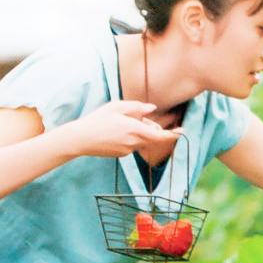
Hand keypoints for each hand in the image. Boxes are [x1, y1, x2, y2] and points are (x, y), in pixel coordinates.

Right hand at [63, 100, 182, 158]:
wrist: (81, 139)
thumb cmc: (98, 119)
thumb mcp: (117, 106)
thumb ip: (137, 107)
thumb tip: (152, 109)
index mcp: (134, 129)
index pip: (160, 135)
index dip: (173, 134)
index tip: (182, 132)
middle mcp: (134, 142)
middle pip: (152, 137)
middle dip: (152, 128)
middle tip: (142, 118)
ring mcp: (128, 150)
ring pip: (142, 141)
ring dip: (140, 132)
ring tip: (122, 123)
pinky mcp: (121, 155)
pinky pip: (132, 145)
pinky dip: (130, 138)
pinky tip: (115, 132)